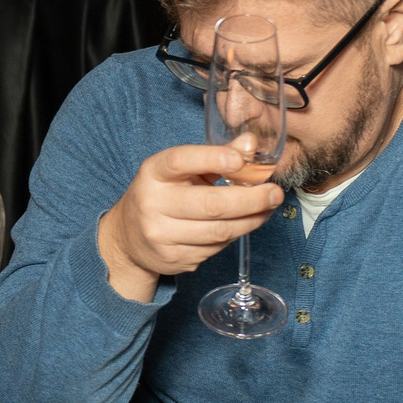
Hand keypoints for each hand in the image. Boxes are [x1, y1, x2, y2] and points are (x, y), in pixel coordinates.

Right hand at [95, 145, 284, 299]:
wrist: (128, 237)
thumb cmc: (162, 195)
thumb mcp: (181, 171)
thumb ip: (216, 156)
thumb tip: (250, 144)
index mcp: (153, 173)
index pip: (181, 161)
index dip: (212, 159)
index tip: (241, 160)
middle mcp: (153, 203)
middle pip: (211, 204)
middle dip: (251, 200)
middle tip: (274, 193)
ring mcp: (162, 234)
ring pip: (220, 231)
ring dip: (251, 220)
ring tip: (267, 209)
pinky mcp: (174, 258)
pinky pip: (216, 248)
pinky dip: (235, 235)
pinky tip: (241, 225)